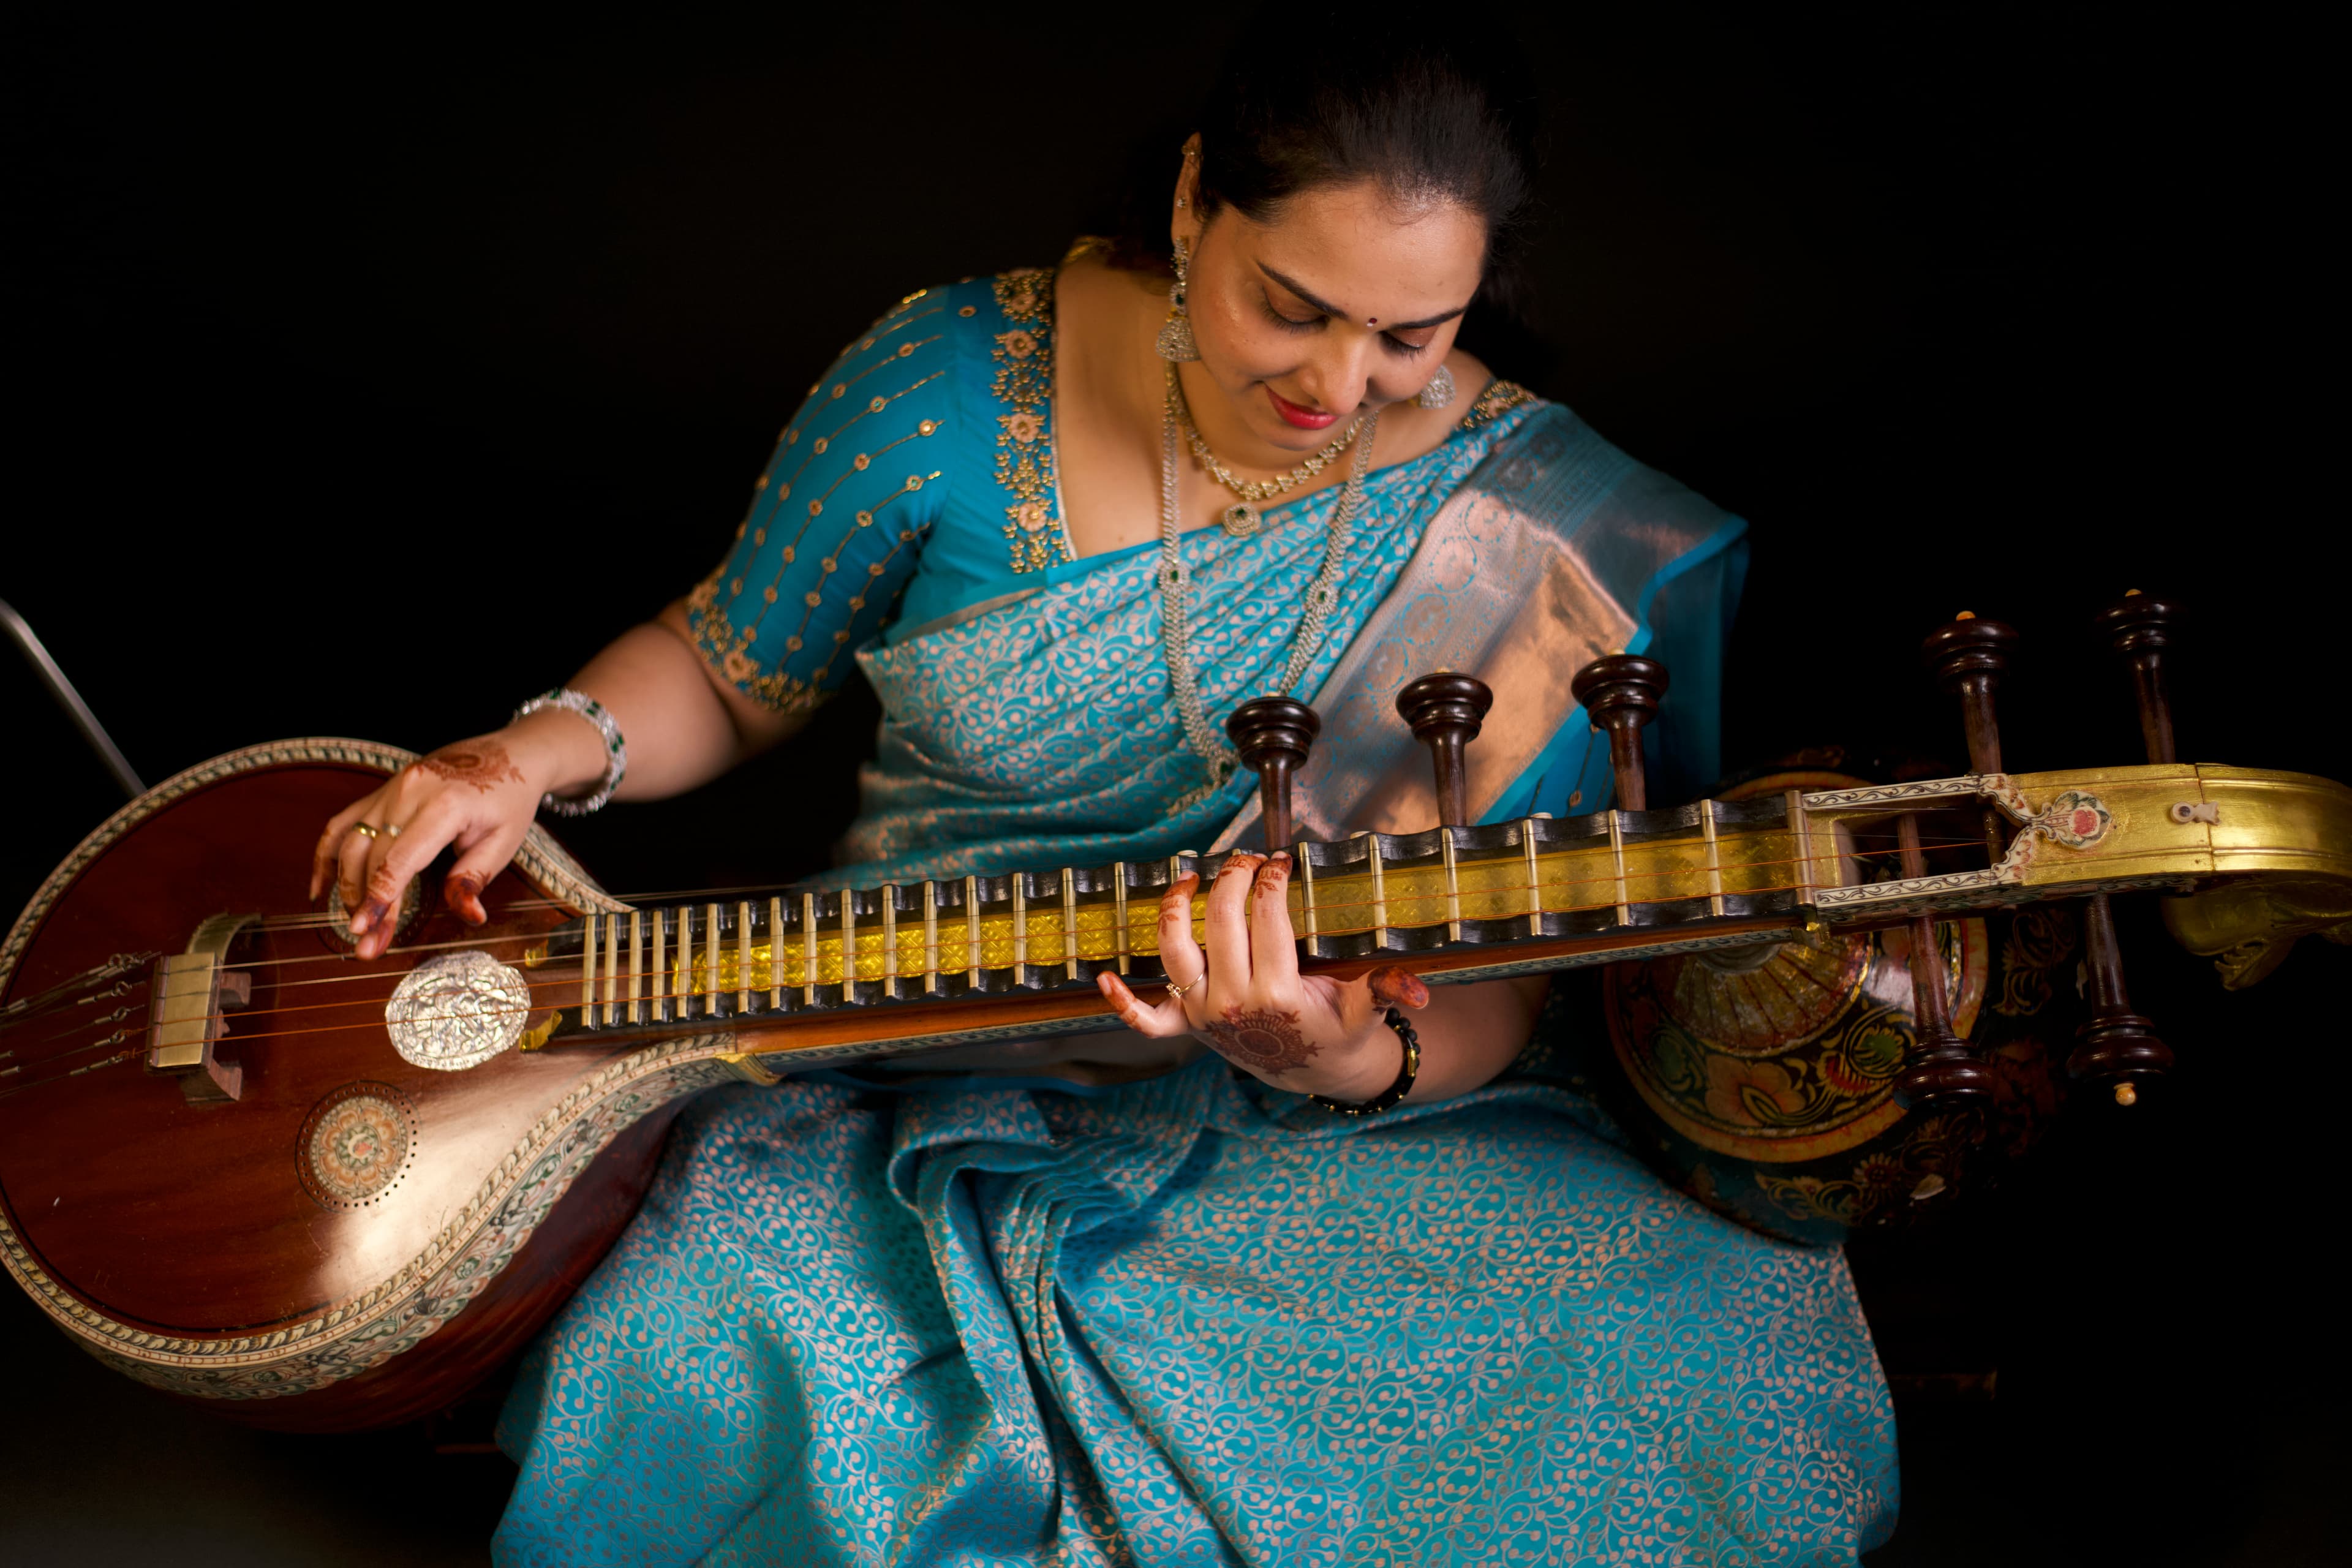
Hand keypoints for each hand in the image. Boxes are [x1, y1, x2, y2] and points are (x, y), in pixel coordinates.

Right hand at [308, 715, 588, 958]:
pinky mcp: (381, 791)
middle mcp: (409, 792)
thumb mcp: (504, 842)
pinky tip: (321, 887)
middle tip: (366, 945)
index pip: (399, 860)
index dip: (379, 899)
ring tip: (356, 921)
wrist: (507, 753)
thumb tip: (469, 916)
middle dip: (364, 904)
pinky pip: (343, 822)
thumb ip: (475, 877)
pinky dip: (326, 854)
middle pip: (372, 857)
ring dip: (346, 886)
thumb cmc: (508, 800)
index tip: (363, 931)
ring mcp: (390, 788)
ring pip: (351, 841)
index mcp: (444, 806)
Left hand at [1096, 851, 1428, 1101]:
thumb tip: (1422, 992)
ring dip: (1175, 910)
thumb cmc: (1338, 1028)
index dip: (1274, 882)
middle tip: (1248, 860)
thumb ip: (1388, 989)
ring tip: (1189, 879)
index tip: (1281, 862)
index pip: (1269, 919)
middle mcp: (1233, 1002)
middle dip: (1234, 880)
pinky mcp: (1186, 1028)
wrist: (1312, 1070)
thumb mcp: (1366, 1008)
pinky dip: (1121, 1002)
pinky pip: (1145, 1021)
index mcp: (1279, 994)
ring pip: (1175, 952)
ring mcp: (1203, 1015)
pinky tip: (1102, 976)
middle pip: (1221, 922)